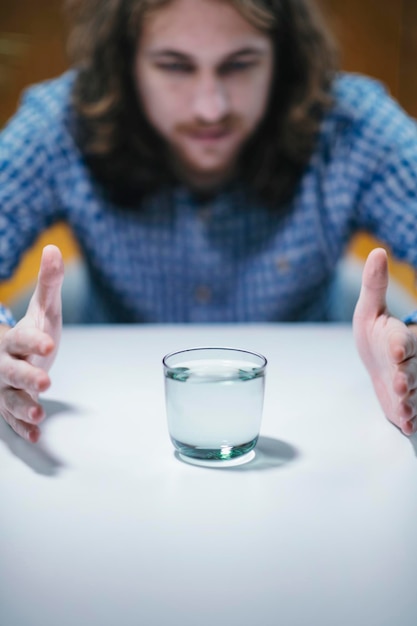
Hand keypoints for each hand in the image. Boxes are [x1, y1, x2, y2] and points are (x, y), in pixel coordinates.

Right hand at [0, 245, 63, 441]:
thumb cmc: (32, 331)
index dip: (33, 342)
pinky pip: (12, 418)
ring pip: (9, 397)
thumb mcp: (44, 308)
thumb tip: (54, 250)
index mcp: (12, 339)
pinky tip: (35, 433)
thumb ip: (49, 283)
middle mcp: (4, 363)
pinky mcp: (9, 405)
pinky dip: (22, 426)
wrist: (15, 353)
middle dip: (26, 377)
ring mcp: (4, 386)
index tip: (49, 344)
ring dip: (23, 406)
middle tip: (45, 382)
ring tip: (39, 414)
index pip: (20, 338)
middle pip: (10, 371)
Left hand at [353, 248, 416, 434]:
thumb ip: (375, 285)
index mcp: (399, 338)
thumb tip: (377, 252)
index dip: (402, 344)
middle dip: (408, 377)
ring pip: (414, 392)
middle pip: (412, 369)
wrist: (379, 362)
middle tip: (401, 384)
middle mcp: (408, 362)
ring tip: (403, 408)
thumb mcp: (370, 310)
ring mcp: (409, 382)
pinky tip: (406, 424)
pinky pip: (410, 410)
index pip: (403, 340)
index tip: (398, 348)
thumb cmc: (375, 334)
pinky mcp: (405, 401)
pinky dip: (408, 418)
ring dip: (409, 401)